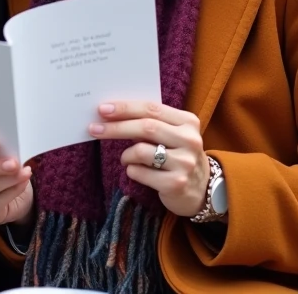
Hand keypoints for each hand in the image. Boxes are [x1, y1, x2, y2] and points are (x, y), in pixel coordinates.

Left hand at [89, 100, 210, 218]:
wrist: (203, 190)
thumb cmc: (178, 156)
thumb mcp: (173, 135)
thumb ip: (152, 122)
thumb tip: (112, 113)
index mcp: (188, 121)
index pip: (152, 109)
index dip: (125, 108)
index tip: (102, 109)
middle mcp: (189, 140)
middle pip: (146, 127)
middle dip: (116, 127)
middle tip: (94, 128)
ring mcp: (185, 163)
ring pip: (140, 151)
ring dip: (125, 155)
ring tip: (126, 159)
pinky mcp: (176, 184)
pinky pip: (140, 172)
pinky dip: (131, 170)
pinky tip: (136, 171)